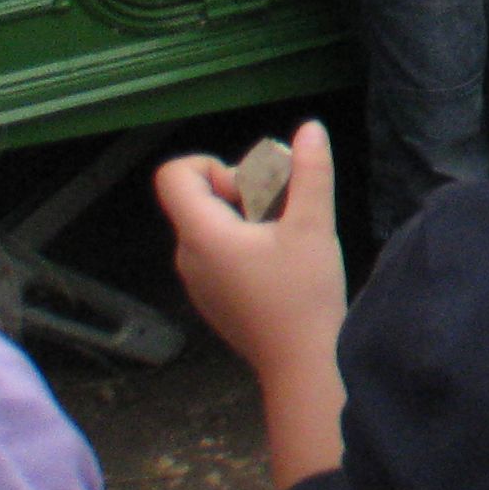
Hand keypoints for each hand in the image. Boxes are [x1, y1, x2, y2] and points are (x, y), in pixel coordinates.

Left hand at [157, 121, 348, 421]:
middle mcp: (186, 255)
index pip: (174, 175)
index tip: (251, 187)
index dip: (212, 165)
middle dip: (240, 189)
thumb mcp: (314, 224)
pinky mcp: (210, 297)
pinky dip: (242, 242)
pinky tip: (278, 265)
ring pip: (209, 224)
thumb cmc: (302, 292)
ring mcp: (195, 280)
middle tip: (283, 209)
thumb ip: (311, 172)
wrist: (299, 361)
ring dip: (244, 216)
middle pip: (196, 198)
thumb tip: (310, 128)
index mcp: (201, 234)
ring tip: (286, 237)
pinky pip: (214, 251)